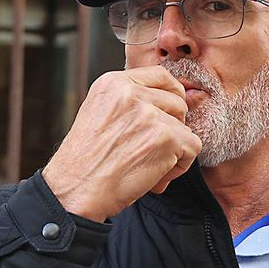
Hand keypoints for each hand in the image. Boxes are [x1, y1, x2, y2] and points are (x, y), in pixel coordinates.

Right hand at [41, 68, 200, 220]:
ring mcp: (149, 113)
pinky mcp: (164, 137)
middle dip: (172, 128)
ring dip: (174, 150)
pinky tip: (156, 177)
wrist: (76, 191)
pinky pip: (192, 147)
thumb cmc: (85, 163)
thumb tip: (170, 102)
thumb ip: (129, 104)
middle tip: (152, 151)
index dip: (170, 98)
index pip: (160, 76)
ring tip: (149, 166)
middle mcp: (130, 93)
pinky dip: (179, 166)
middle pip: (177, 102)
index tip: (166, 118)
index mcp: (112, 83)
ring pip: (185, 127)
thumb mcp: (98, 115)